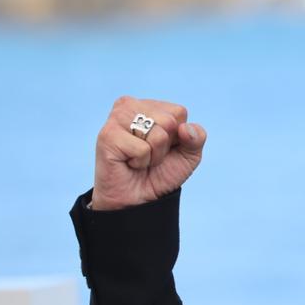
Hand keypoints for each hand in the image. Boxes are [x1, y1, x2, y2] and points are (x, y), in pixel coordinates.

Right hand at [91, 96, 207, 209]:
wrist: (139, 199)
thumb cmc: (161, 173)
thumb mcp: (189, 155)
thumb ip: (197, 137)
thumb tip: (185, 128)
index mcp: (150, 105)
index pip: (179, 112)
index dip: (178, 136)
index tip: (163, 147)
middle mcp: (130, 106)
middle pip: (169, 121)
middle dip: (165, 146)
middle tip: (149, 155)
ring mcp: (116, 119)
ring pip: (157, 134)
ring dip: (154, 155)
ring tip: (138, 159)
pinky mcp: (107, 135)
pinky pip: (142, 148)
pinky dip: (141, 161)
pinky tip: (128, 163)